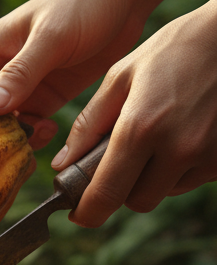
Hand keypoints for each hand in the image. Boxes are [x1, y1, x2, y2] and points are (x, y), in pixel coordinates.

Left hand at [53, 0, 216, 226]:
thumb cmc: (172, 50)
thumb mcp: (121, 77)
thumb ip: (88, 124)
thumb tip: (61, 164)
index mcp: (140, 129)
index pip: (107, 194)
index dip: (88, 213)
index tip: (79, 214)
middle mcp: (176, 148)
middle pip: (137, 202)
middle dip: (121, 190)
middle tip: (117, 166)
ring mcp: (208, 155)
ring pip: (166, 193)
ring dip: (152, 179)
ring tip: (155, 140)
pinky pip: (193, 180)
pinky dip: (180, 170)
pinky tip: (181, 136)